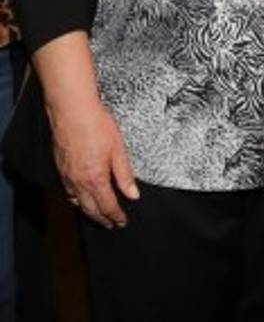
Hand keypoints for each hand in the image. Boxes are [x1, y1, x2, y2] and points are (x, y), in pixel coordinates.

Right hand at [48, 98, 139, 227]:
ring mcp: (67, 176)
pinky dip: (76, 200)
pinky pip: (68, 192)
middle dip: (102, 219)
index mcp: (96, 179)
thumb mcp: (118, 149)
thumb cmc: (97, 125)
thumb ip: (125, 174)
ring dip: (89, 211)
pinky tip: (81, 197)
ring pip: (77, 202)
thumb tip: (133, 195)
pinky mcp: (60, 168)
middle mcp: (79, 182)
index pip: (107, 206)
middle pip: (91, 209)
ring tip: (98, 215)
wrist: (72, 110)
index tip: (122, 222)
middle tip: (112, 225)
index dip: (116, 216)